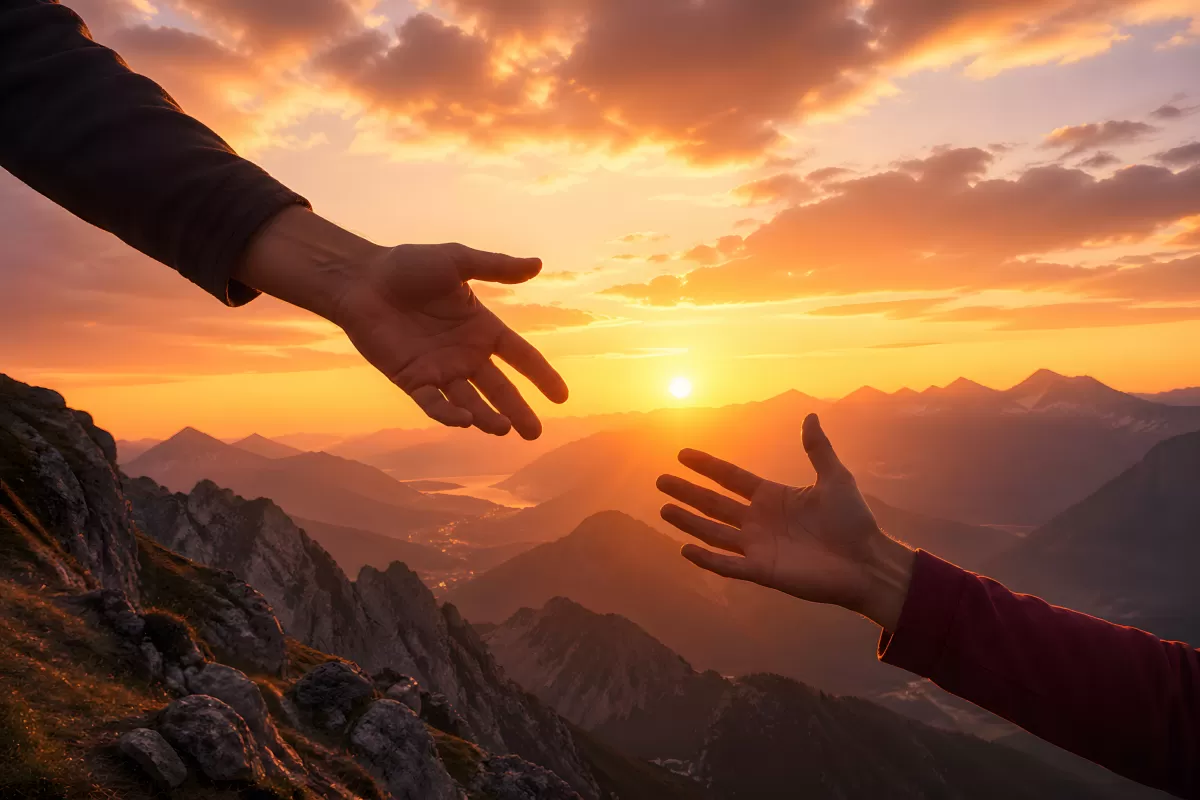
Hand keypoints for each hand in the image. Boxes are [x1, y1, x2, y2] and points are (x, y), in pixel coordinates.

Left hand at [236, 207, 567, 438]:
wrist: (361, 279)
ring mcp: (438, 369)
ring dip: (487, 418)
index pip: (520, 356)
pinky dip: (449, 414)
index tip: (562, 397)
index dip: (542, 376)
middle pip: (500, 388)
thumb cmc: (407, 266)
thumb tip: (538, 264)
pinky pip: (434, 403)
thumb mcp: (457, 261)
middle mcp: (464, 354)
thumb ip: (495, 267)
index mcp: (481, 328)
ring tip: (503, 430)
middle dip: (518, 411)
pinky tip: (465, 421)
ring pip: (470, 402)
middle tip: (535, 434)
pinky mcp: (412, 380)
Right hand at [656, 414, 914, 629]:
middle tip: (660, 480)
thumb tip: (810, 415)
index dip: (707, 466)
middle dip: (687, 492)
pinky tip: (685, 550)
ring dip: (688, 522)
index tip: (683, 453)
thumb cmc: (854, 522)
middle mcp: (759, 521)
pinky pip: (728, 565)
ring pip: (713, 532)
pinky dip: (706, 559)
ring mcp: (758, 547)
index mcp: (772, 497)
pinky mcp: (762, 571)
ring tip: (664, 510)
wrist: (867, 562)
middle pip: (714, 504)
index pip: (731, 478)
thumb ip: (818, 449)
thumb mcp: (835, 478)